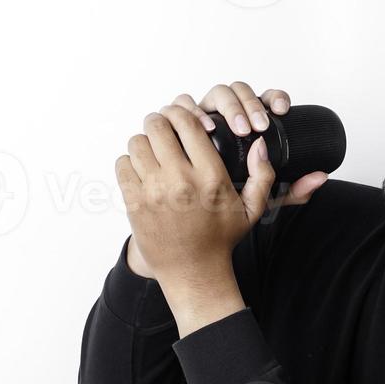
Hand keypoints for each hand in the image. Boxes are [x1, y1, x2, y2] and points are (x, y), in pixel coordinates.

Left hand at [125, 83, 328, 278]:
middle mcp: (181, 181)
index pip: (188, 123)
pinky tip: (142, 170)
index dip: (181, 111)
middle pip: (157, 126)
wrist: (192, 272)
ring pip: (137, 142)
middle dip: (159, 121)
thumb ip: (261, 174)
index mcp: (210, 176)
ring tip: (152, 151)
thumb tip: (259, 144)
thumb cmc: (220, 238)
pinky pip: (122, 164)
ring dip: (143, 142)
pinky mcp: (134, 203)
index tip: (179, 114)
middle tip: (162, 127)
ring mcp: (154, 192)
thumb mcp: (251, 208)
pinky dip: (129, 163)